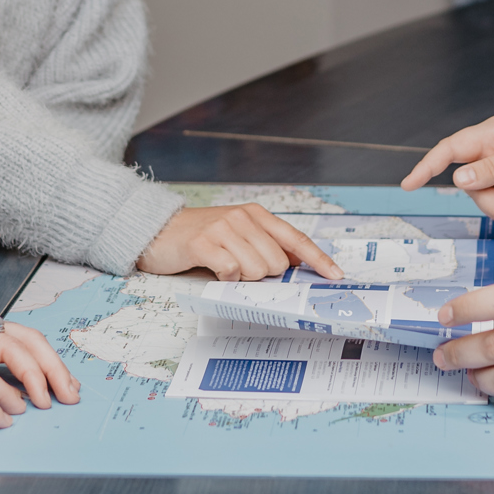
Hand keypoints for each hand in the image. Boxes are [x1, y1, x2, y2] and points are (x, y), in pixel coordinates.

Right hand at [136, 204, 344, 280]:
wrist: (158, 230)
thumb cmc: (201, 237)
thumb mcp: (237, 234)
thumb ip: (265, 245)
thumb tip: (296, 264)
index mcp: (256, 215)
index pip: (296, 239)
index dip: (318, 259)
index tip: (336, 275)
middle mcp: (243, 218)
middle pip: (276, 263)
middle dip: (262, 275)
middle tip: (239, 268)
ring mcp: (223, 229)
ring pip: (256, 269)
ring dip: (242, 278)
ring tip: (223, 266)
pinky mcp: (203, 243)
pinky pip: (231, 271)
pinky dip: (225, 278)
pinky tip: (213, 269)